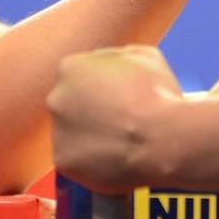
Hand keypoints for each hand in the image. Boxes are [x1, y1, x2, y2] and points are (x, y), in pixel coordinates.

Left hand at [49, 46, 184, 193]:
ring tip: (119, 143)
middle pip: (69, 104)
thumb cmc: (156, 95)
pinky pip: (75, 161)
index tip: (116, 97)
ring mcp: (57, 132)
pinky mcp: (64, 161)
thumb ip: (117, 56)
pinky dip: (90, 162)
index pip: (77, 75)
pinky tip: (113, 160)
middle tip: (116, 121)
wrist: (162, 139)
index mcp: (71, 68)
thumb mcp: (144, 56)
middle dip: (88, 111)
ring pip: (70, 134)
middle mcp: (56, 98)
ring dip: (88, 137)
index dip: (99, 86)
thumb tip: (111, 64)